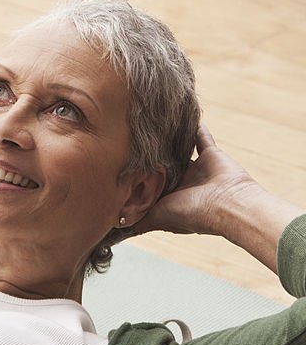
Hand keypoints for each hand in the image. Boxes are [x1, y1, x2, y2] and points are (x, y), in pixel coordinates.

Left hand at [130, 125, 257, 236]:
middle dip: (151, 160)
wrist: (228, 204)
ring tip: (153, 131)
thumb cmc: (192, 213)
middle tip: (131, 145)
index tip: (119, 170)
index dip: (137, 180)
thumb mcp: (157, 218)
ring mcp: (197, 168)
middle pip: (163, 168)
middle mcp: (183, 183)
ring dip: (170, 144)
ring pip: (179, 152)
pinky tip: (183, 117)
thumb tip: (117, 227)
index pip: (150, 187)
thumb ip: (138, 220)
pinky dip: (196, 129)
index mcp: (171, 198)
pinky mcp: (211, 154)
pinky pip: (202, 138)